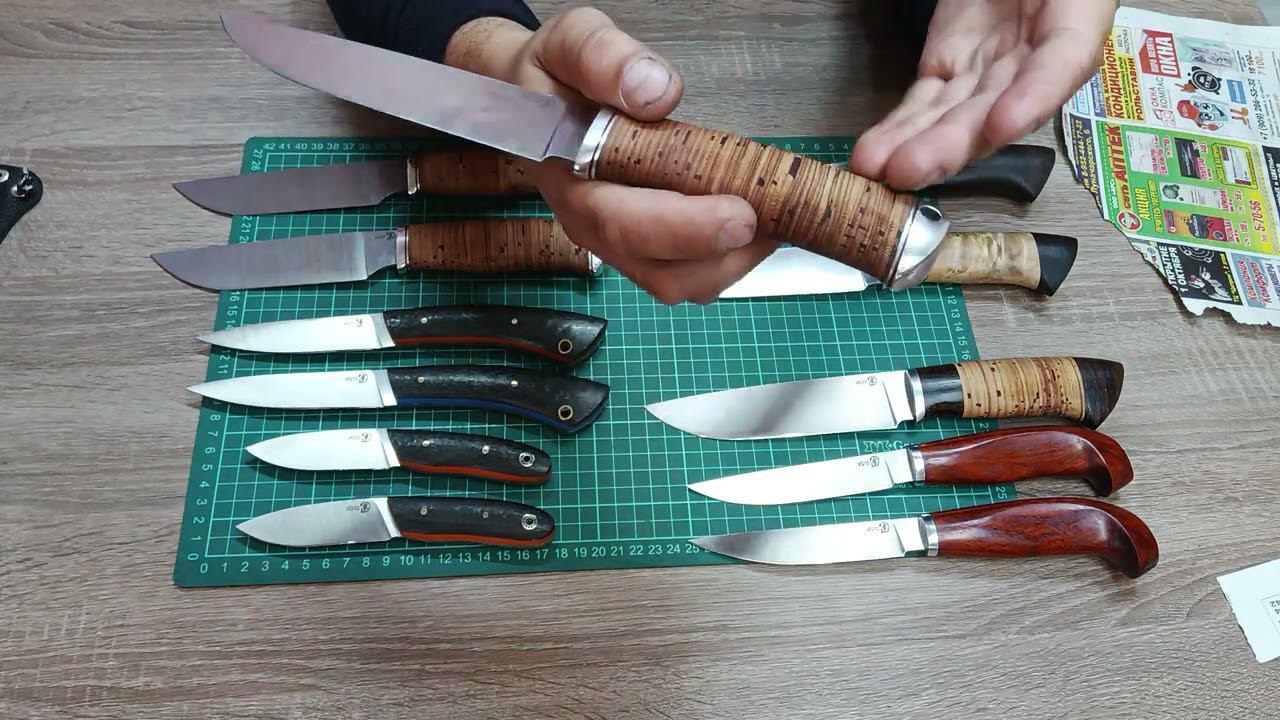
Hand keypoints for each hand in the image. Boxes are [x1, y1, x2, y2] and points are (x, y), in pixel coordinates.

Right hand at [445, 9, 774, 303]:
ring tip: (774, 219)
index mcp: (568, 179)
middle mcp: (591, 225)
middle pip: (658, 271)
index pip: (620, 222)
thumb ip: (603, 58)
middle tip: (773, 219)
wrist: (535, 99)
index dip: (683, 228)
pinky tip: (759, 221)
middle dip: (722, 254)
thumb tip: (653, 91)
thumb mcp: (569, 42)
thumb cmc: (555, 76)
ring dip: (732, 262)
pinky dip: (731, 258)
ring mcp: (618, 243)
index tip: (738, 213)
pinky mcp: (643, 247)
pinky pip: (689, 273)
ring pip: (679, 282)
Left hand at [849, 0, 1116, 189]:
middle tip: (909, 169)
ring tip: (877, 168)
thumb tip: (1029, 62)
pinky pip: (921, 103)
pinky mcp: (946, 66)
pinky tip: (874, 156)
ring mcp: (982, 73)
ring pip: (947, 118)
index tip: (1000, 126)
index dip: (1030, 102)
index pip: (1057, 71)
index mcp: (1073, 34)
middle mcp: (1027, 69)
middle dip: (946, 146)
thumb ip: (1060, 15)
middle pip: (989, 115)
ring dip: (911, 148)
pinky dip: (897, 130)